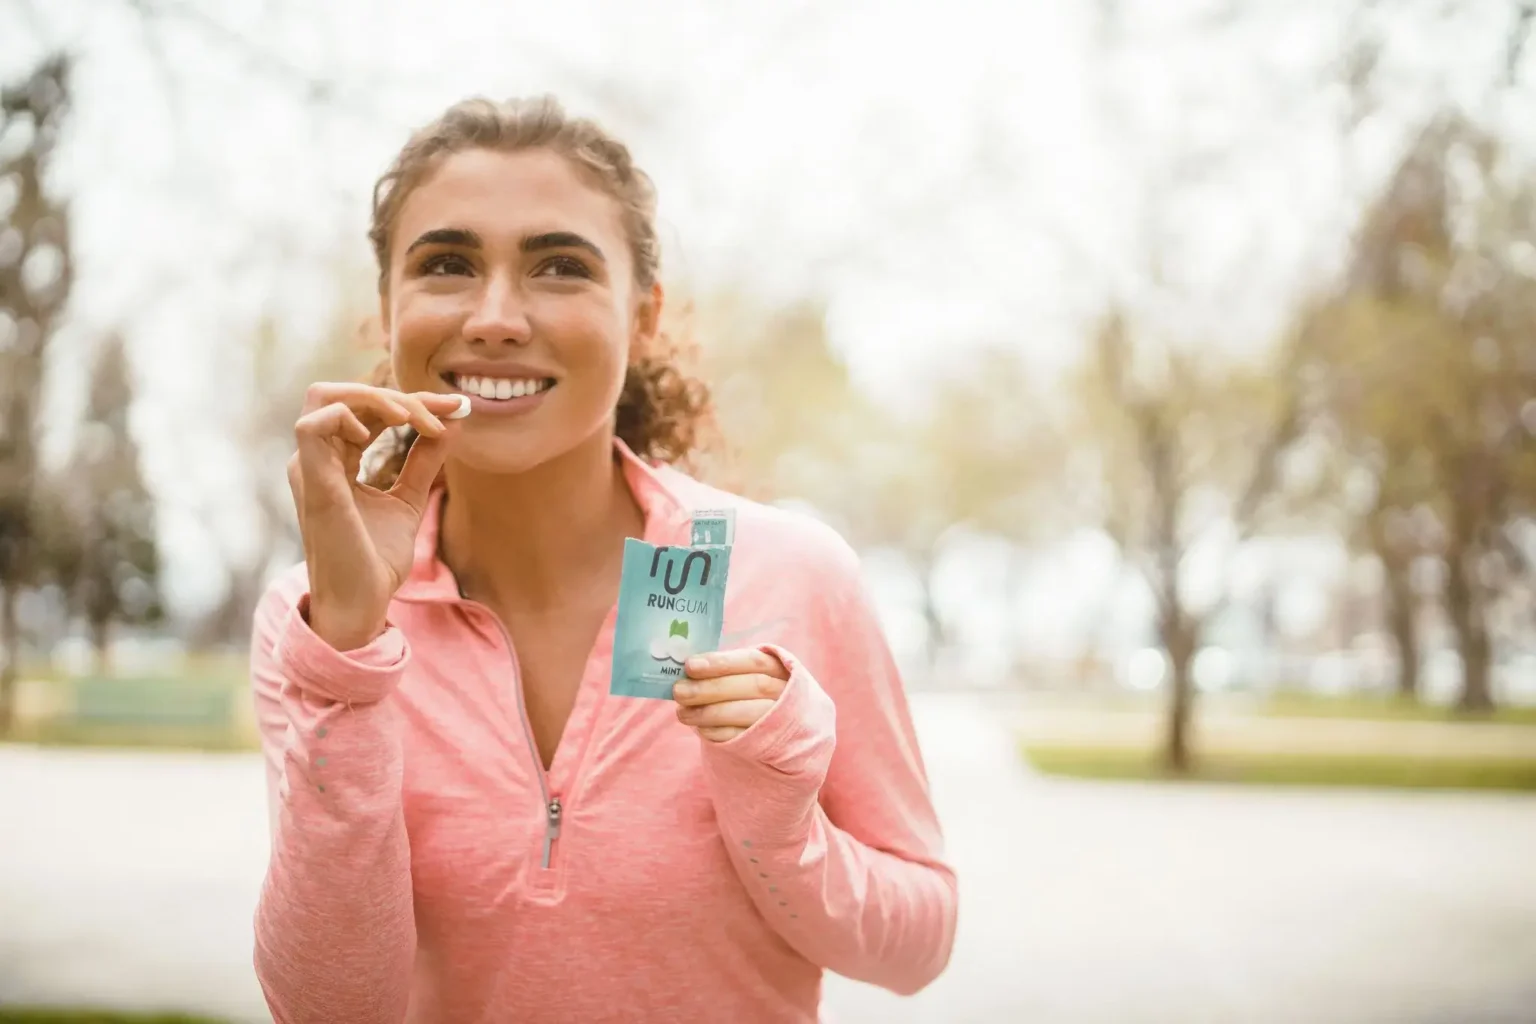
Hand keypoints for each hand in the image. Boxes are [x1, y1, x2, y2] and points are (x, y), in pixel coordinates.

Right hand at [287, 382, 468, 650]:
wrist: (362, 602)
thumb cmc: (376, 558)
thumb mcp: (408, 499)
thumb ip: (423, 461)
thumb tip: (451, 423)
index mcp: (335, 461)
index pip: (367, 409)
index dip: (412, 400)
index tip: (456, 408)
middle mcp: (317, 459)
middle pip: (345, 394)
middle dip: (396, 393)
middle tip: (440, 412)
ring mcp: (310, 468)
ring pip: (325, 397)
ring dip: (375, 398)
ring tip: (414, 418)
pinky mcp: (312, 482)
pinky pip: (313, 425)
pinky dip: (350, 416)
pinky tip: (385, 433)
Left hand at [673, 648, 788, 741]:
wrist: (777, 729)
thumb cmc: (751, 695)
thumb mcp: (745, 677)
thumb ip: (722, 671)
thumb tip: (686, 669)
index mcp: (778, 668)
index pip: (752, 661)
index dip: (721, 662)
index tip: (690, 666)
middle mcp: (784, 691)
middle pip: (752, 686)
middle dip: (711, 688)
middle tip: (679, 691)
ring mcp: (780, 718)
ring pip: (748, 712)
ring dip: (710, 712)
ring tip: (683, 712)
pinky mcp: (770, 742)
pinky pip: (744, 737)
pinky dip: (719, 732)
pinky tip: (700, 728)